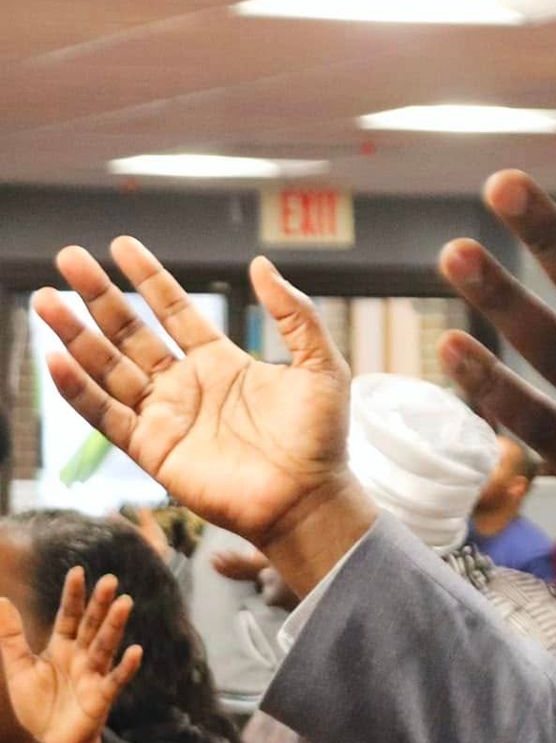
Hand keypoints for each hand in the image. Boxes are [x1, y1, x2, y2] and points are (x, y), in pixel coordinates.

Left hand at [0, 569, 142, 742]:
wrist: (50, 741)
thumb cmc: (38, 703)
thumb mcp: (19, 668)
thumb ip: (11, 636)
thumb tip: (2, 600)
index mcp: (62, 647)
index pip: (69, 616)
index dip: (73, 596)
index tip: (77, 571)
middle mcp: (81, 656)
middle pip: (92, 625)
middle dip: (100, 604)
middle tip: (110, 580)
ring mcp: (93, 675)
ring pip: (105, 646)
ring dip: (115, 626)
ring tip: (125, 603)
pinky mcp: (102, 697)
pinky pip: (115, 679)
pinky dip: (126, 666)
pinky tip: (135, 651)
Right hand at [35, 241, 374, 594]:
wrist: (310, 498)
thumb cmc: (322, 438)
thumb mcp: (320, 365)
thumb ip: (296, 314)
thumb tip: (261, 264)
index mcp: (221, 362)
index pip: (175, 311)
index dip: (148, 278)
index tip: (121, 245)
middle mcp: (187, 386)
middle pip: (130, 333)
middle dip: (98, 296)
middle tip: (68, 259)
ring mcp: (166, 417)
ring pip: (108, 369)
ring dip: (75, 335)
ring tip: (46, 300)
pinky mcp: (153, 450)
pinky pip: (106, 416)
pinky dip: (79, 390)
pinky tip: (57, 358)